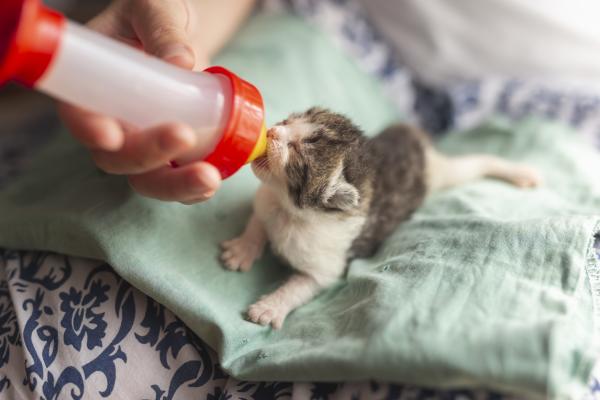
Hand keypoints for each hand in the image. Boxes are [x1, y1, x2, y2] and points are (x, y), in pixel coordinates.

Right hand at [59, 0, 220, 202]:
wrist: (181, 33)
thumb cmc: (157, 16)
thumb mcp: (155, 10)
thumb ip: (163, 30)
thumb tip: (181, 61)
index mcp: (92, 86)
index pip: (78, 114)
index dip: (89, 129)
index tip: (112, 135)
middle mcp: (113, 122)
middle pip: (116, 158)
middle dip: (147, 157)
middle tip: (183, 137)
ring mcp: (143, 142)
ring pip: (148, 179)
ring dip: (176, 185)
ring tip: (209, 178)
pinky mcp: (171, 154)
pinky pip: (177, 180)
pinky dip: (194, 188)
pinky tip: (215, 179)